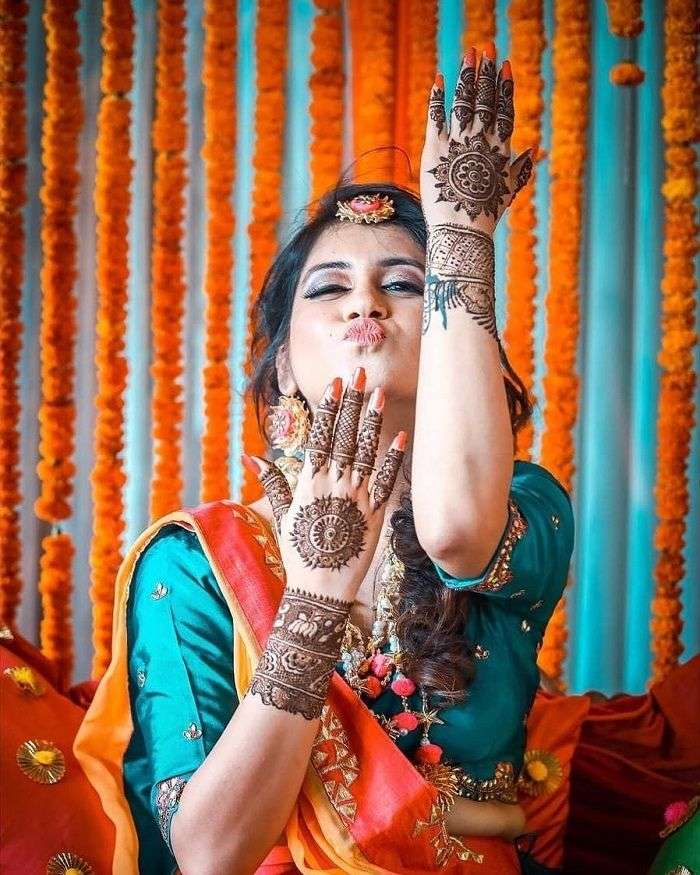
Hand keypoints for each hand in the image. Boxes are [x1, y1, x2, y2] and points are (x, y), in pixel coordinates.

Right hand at [243, 366, 406, 600]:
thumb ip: (273, 483)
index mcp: (309, 482)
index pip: (320, 436)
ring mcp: (356, 497)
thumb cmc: (297, 554)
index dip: (328, 408)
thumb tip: (253, 457)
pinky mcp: (375, 514)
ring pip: (365, 451)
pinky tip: (402, 436)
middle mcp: (334, 484)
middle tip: (359, 372)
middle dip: (351, 401)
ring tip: (377, 392)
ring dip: (372, 420)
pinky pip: (386, 481)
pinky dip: (394, 458)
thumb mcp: (281, 515)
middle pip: (343, 435)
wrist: (319, 590)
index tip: (334, 383)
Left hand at [420, 42, 533, 237]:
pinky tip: (439, 79)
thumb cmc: (486, 215)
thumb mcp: (508, 191)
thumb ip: (520, 168)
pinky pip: (436, 116)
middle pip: (484, 98)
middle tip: (485, 47)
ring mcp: (458, 142)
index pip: (504, 109)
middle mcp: (481, 140)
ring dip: (466, 75)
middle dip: (485, 71)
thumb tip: (533, 151)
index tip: (504, 65)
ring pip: (463, 101)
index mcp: (500, 148)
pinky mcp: (435, 148)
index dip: (504, 86)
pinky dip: (438, 97)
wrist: (463, 229)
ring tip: (468, 54)